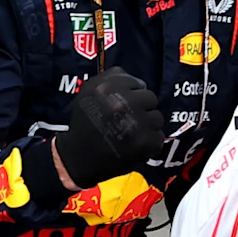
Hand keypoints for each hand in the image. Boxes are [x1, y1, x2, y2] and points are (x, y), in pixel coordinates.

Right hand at [53, 67, 162, 191]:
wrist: (79, 157)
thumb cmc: (85, 123)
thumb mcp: (89, 92)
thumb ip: (111, 79)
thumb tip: (140, 82)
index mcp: (107, 88)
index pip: (139, 84)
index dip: (134, 95)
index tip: (126, 105)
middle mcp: (122, 103)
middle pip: (151, 98)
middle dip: (143, 109)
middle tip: (130, 120)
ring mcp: (136, 123)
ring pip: (157, 118)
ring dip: (148, 126)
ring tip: (132, 134)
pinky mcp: (145, 142)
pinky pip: (159, 137)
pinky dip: (149, 143)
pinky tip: (135, 146)